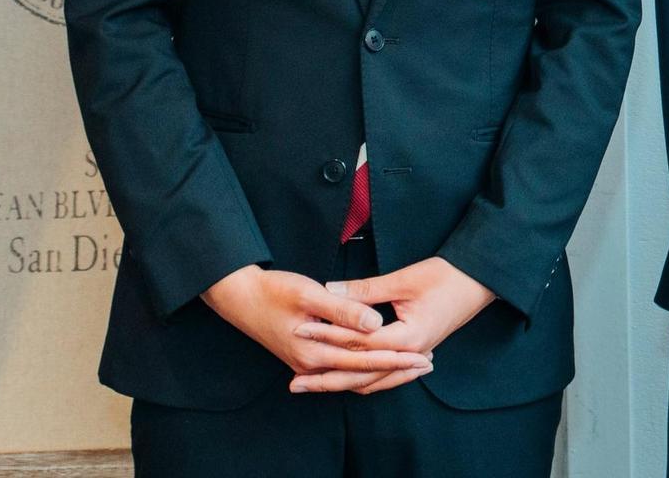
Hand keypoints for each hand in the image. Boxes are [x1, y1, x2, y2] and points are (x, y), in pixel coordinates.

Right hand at [201, 265, 432, 387]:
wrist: (239, 297)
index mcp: (314, 352)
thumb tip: (376, 322)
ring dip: (382, 372)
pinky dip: (363, 370)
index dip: (396, 358)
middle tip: (428, 364)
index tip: (423, 355)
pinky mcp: (306, 359)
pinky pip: (341, 372)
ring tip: (412, 366)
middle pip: (362, 375)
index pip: (365, 359)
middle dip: (396, 371)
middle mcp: (311, 365)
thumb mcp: (310, 294)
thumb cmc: (274, 291)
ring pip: (351, 377)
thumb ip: (345, 310)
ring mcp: (307, 364)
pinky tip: (380, 363)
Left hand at [289, 257, 495, 393]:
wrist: (480, 281)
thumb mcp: (404, 279)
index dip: (327, 336)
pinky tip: (349, 379)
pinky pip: (386, 375)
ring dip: (343, 383)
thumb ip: (366, 289)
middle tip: (295, 382)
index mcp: (407, 337)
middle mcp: (410, 353)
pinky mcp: (416, 351)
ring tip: (315, 386)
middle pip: (361, 374)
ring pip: (374, 380)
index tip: (301, 331)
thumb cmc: (448, 276)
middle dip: (327, 379)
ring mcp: (415, 355)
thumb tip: (330, 290)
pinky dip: (365, 378)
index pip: (358, 342)